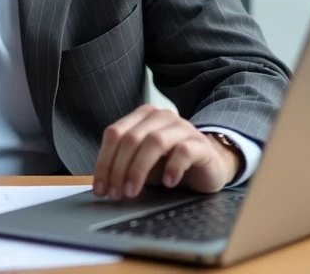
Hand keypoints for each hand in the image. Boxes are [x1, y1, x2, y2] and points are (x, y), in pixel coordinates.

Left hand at [92, 105, 241, 199]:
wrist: (209, 165)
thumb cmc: (170, 163)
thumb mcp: (142, 164)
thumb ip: (123, 166)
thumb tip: (102, 185)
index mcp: (141, 116)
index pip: (114, 134)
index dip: (103, 161)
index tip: (100, 188)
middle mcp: (160, 117)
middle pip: (131, 138)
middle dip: (118, 169)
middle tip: (116, 193)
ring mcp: (182, 127)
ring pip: (154, 142)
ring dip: (139, 169)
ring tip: (132, 191)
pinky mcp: (200, 143)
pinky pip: (184, 151)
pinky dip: (172, 167)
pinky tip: (168, 183)